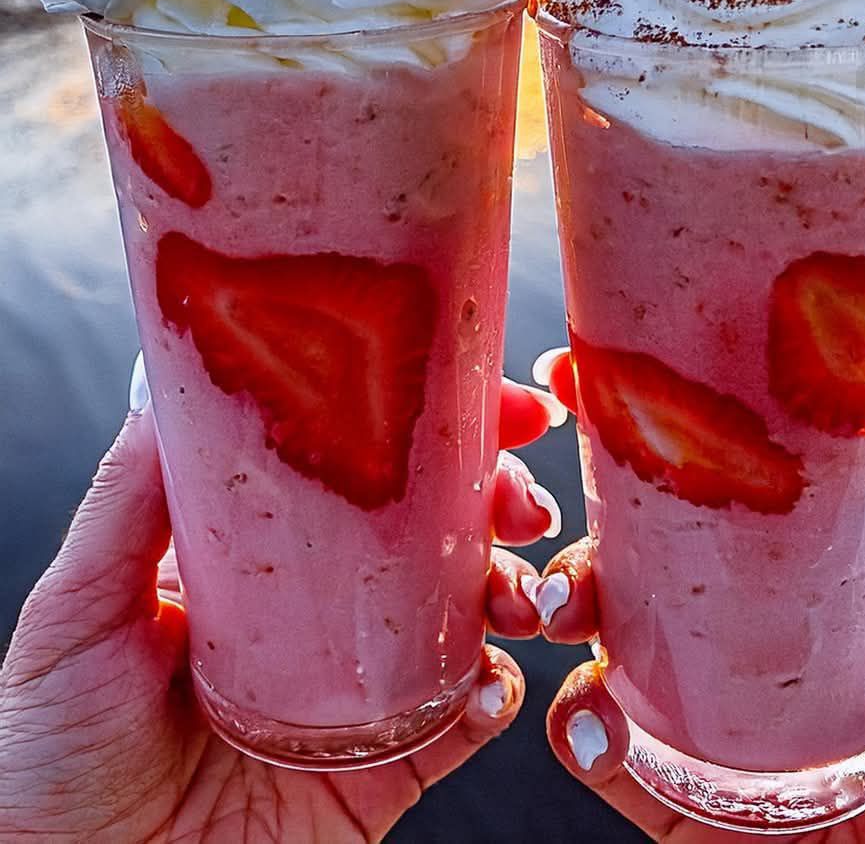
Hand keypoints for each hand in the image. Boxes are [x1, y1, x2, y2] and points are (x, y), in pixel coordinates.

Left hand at [0, 365, 565, 842]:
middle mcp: (329, 610)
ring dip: (515, 588)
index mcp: (272, 554)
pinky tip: (488, 685)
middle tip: (518, 497)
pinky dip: (492, 698)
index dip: (440, 428)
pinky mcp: (380, 767)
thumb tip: (161, 392)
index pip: (370, 469)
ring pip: (471, 615)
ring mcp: (361, 685)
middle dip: (501, 499)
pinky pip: (460, 725)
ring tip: (515, 592)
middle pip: (441, 531)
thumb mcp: (81, 604)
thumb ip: (126, 505)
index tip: (497, 399)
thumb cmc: (52, 741)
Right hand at [532, 361, 864, 842]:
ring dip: (571, 617)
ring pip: (620, 657)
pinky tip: (593, 719)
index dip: (679, 455)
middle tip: (561, 506)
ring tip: (563, 609)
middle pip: (661, 580)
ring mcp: (733, 745)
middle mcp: (775, 669)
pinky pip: (624, 768)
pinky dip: (585, 734)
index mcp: (846, 616)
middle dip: (596, 535)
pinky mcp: (703, 821)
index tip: (611, 389)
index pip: (749, 518)